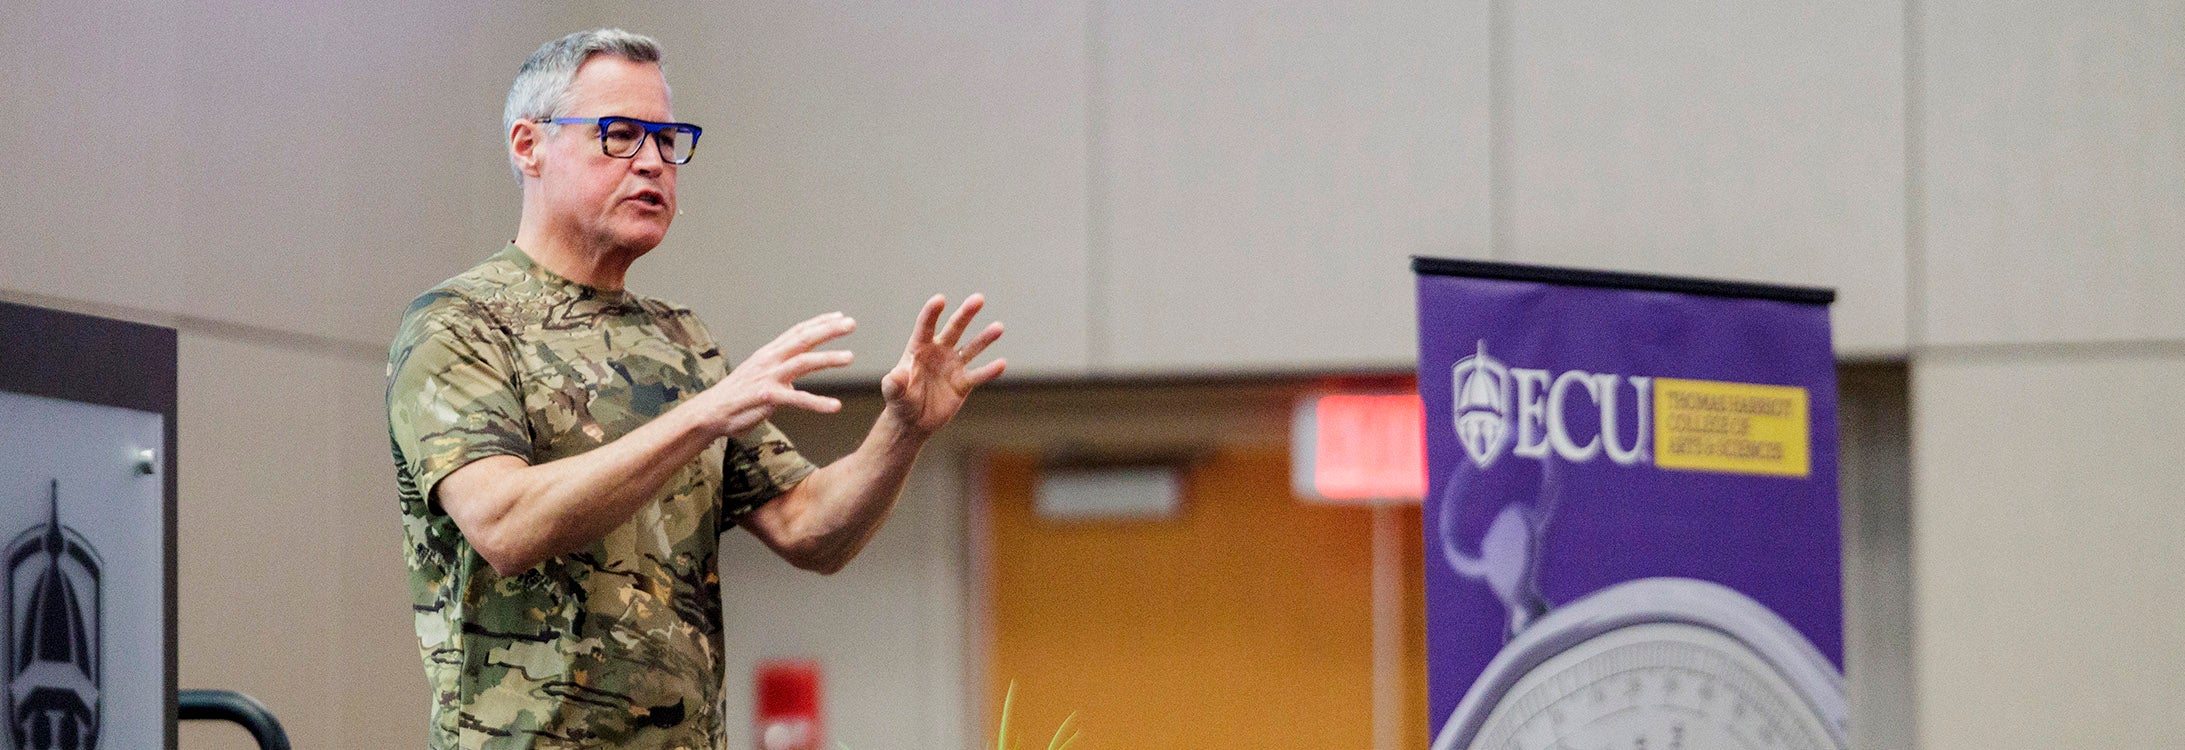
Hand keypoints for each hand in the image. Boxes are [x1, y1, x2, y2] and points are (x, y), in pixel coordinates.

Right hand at [692, 312, 857, 436]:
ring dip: (828, 358)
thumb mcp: (761, 375)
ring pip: (802, 362)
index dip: (819, 323)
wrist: (710, 412)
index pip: (797, 332)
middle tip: (852, 323)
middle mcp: (769, 360)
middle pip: (803, 339)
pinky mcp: (766, 397)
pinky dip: (818, 402)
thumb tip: (798, 372)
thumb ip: (781, 371)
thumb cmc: (738, 396)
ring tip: (850, 357)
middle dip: (828, 330)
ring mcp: (768, 377)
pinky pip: (797, 398)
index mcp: (769, 353)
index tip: (840, 316)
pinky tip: (835, 406)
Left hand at [881, 294, 1005, 435]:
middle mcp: (938, 353)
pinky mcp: (963, 383)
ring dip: (984, 338)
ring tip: (999, 327)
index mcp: (919, 349)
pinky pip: (978, 375)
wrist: (913, 422)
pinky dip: (990, 371)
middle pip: (954, 329)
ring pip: (971, 348)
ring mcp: (952, 366)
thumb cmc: (900, 403)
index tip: (940, 299)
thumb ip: (894, 385)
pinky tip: (1001, 363)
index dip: (932, 313)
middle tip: (979, 299)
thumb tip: (895, 376)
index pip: (926, 327)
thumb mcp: (894, 394)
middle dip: (965, 314)